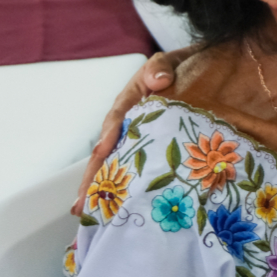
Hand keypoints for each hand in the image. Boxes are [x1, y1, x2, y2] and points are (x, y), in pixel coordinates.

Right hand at [71, 48, 191, 215]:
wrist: (196, 73)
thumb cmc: (175, 69)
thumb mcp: (167, 62)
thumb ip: (160, 68)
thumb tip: (159, 80)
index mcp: (129, 101)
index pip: (115, 120)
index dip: (109, 137)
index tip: (102, 153)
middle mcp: (127, 124)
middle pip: (107, 152)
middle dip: (93, 178)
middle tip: (81, 203)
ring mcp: (136, 140)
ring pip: (117, 166)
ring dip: (103, 189)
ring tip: (89, 214)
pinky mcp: (150, 151)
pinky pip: (135, 170)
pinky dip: (126, 189)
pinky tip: (120, 210)